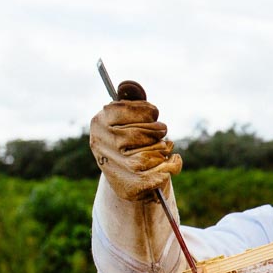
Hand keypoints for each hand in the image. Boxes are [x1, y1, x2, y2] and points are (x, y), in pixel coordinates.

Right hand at [89, 85, 181, 200]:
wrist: (125, 176)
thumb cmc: (130, 139)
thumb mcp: (129, 117)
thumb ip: (133, 99)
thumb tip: (128, 85)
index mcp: (100, 122)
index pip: (130, 109)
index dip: (148, 111)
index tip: (153, 114)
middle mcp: (103, 144)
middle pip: (146, 131)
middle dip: (158, 131)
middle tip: (161, 133)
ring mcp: (115, 167)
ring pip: (153, 153)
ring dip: (164, 150)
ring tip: (162, 149)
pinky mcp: (129, 187)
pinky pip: (161, 173)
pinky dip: (172, 166)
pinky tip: (171, 163)